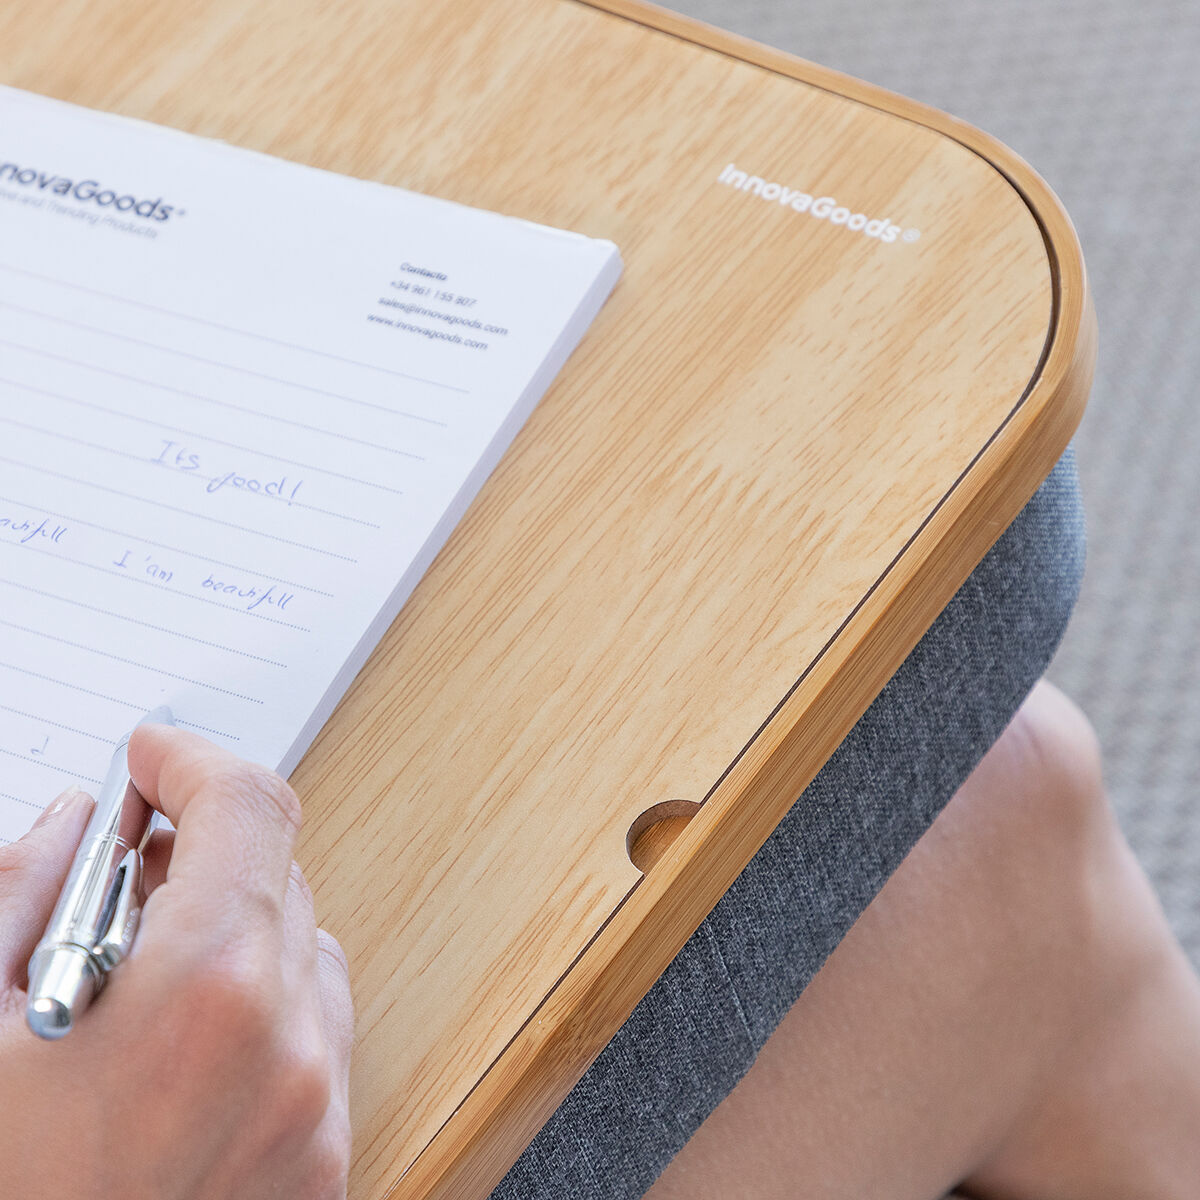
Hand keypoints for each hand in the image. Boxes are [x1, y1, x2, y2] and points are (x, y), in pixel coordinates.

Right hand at [0, 726, 353, 1198]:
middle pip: (278, 872)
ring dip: (235, 926)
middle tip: (128, 861)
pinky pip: (318, 1028)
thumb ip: (22, 895)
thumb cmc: (10, 1181)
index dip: (192, 760)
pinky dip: (264, 1000)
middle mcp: (288, 1042)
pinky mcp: (324, 1160)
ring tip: (144, 967)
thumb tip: (77, 821)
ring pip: (305, 946)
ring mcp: (317, 1107)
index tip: (154, 756)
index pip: (248, 806)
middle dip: (202, 848)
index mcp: (207, 990)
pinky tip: (184, 1041)